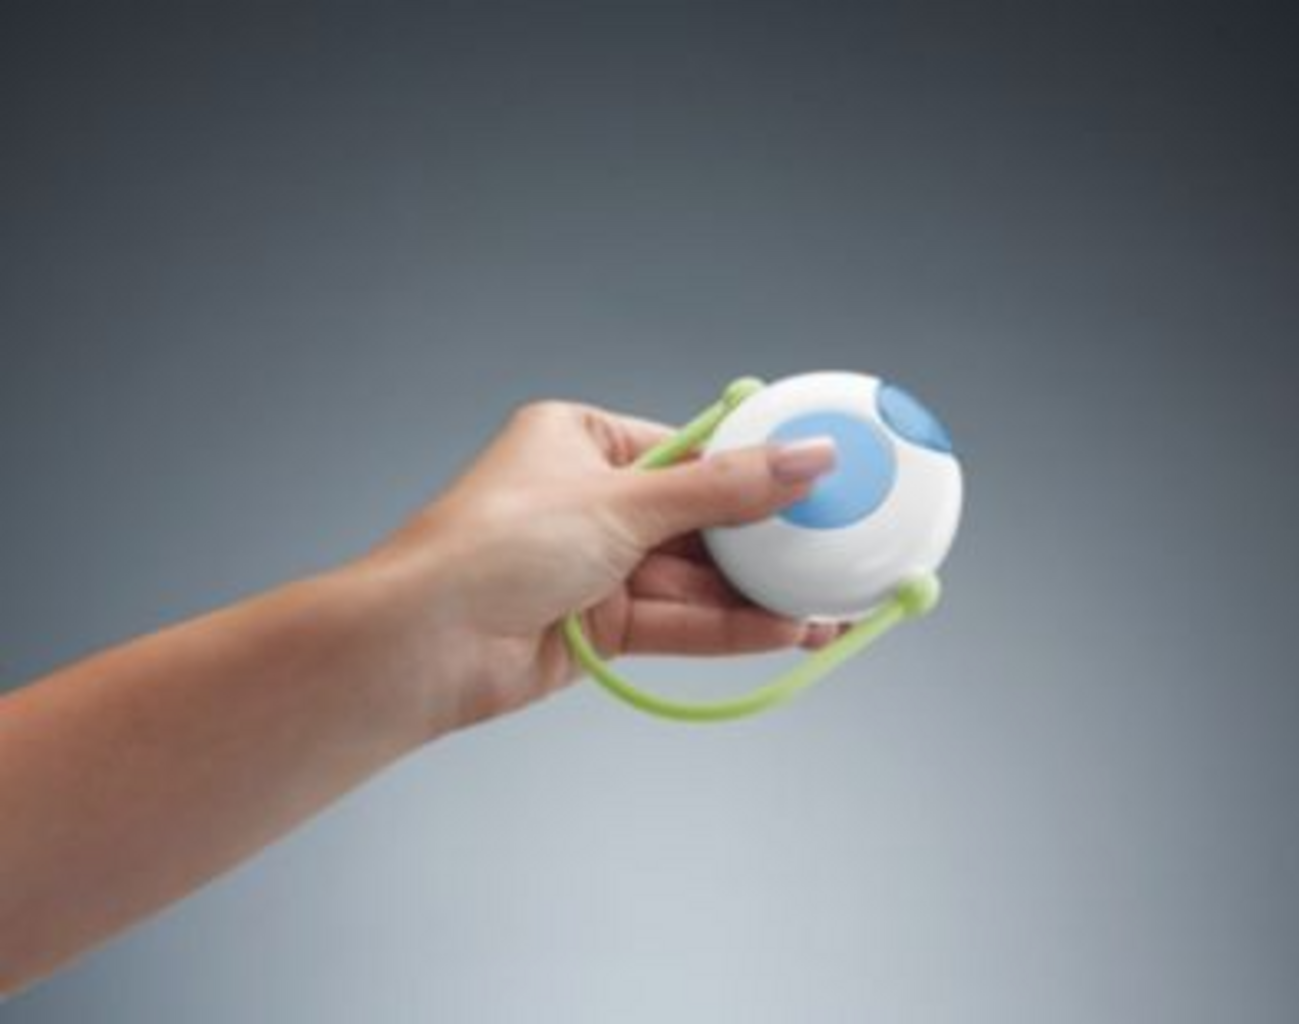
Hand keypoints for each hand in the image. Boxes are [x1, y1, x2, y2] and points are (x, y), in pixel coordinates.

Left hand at [364, 400, 839, 730]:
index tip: (818, 488)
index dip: (756, 474)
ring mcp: (592, 567)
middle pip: (698, 522)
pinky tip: (783, 632)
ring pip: (692, 580)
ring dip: (756, 597)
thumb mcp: (624, 503)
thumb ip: (724, 490)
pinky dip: (727, 628)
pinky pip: (676, 622)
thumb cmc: (494, 545)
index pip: (691, 453)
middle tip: (833, 558)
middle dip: (764, 548)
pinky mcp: (595, 626)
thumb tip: (806, 458)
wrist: (421, 643)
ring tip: (826, 612)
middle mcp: (589, 501)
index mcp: (583, 442)